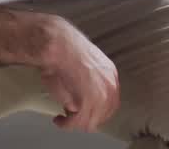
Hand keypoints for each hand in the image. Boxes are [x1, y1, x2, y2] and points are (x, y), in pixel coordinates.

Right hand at [39, 16, 119, 130]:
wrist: (57, 43)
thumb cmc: (63, 48)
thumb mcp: (83, 65)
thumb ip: (88, 83)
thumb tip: (79, 101)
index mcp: (110, 73)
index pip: (110, 103)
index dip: (96, 111)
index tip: (84, 113)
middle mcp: (110, 85)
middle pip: (103, 115)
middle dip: (85, 119)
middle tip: (71, 118)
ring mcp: (101, 94)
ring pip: (90, 121)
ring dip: (74, 123)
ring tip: (63, 120)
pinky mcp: (88, 102)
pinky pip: (77, 122)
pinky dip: (66, 125)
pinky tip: (59, 120)